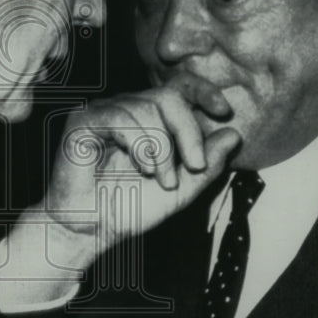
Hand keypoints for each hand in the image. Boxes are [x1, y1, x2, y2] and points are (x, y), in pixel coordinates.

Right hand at [42, 71, 240, 263]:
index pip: (178, 88)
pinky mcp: (83, 120)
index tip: (223, 111)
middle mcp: (126, 109)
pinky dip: (140, 145)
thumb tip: (234, 134)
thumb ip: (208, 164)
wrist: (91, 230)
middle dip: (189, 131)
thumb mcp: (181, 189)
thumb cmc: (128, 209)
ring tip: (163, 180)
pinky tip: (142, 169)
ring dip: (163, 148)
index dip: (203, 91)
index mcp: (149, 119)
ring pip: (147, 108)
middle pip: (168, 96)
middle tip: (196, 166)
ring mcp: (104, 112)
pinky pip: (121, 117)